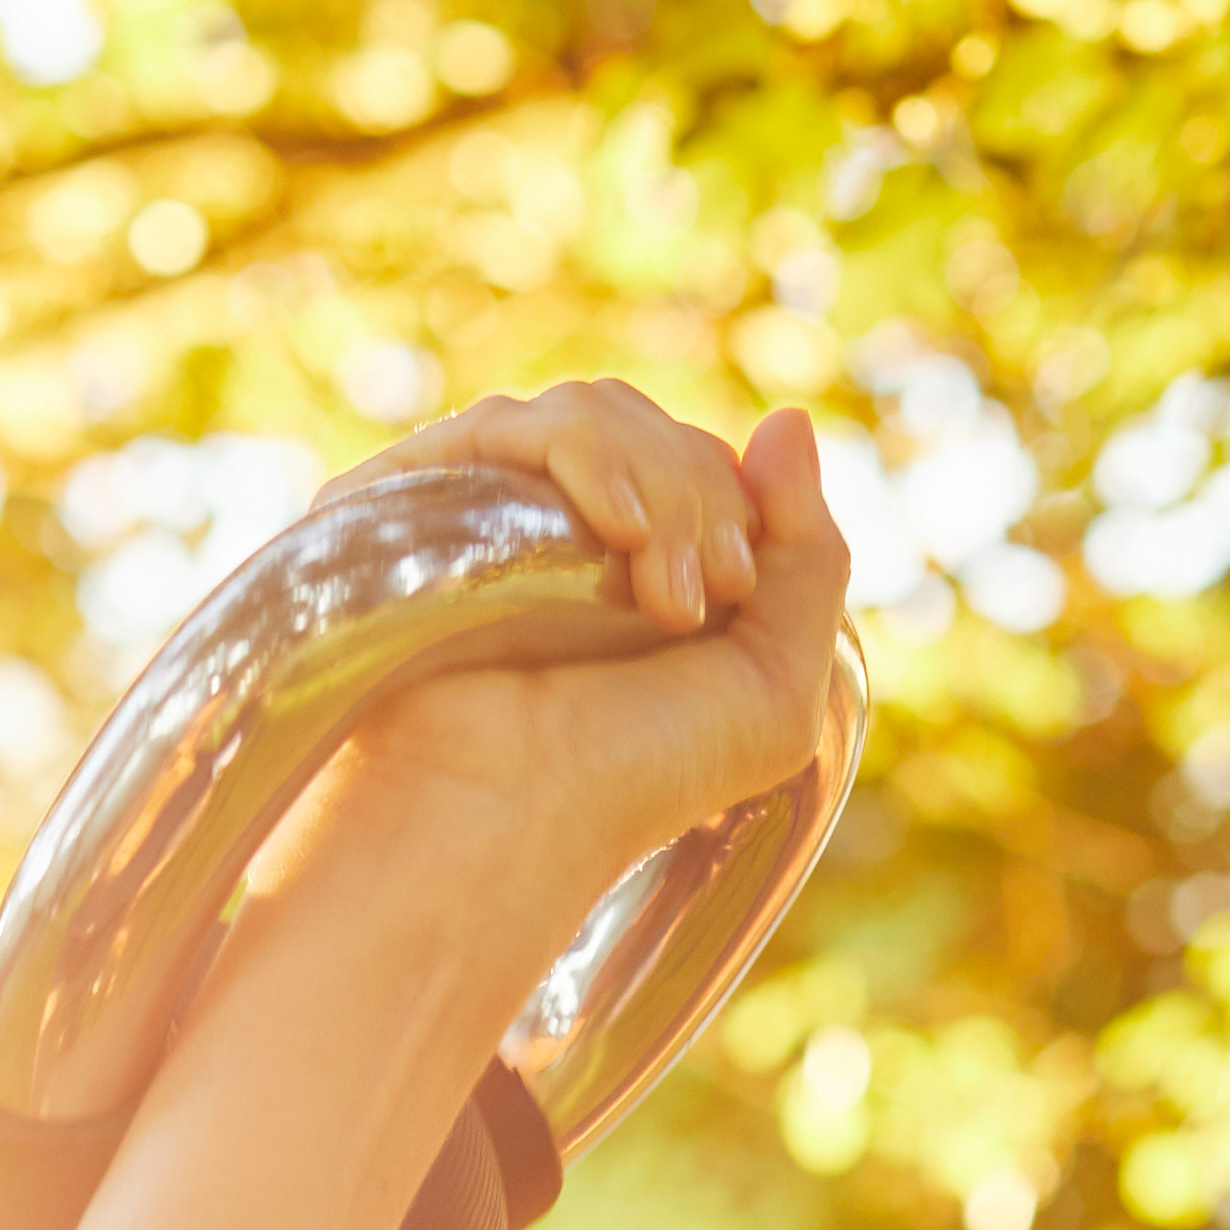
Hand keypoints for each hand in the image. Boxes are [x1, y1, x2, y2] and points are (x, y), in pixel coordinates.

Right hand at [289, 383, 857, 937]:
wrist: (516, 817)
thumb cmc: (637, 775)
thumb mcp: (775, 683)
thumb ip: (811, 554)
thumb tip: (787, 418)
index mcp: (628, 565)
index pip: (696, 458)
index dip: (731, 500)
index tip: (730, 589)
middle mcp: (553, 528)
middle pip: (650, 426)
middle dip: (700, 498)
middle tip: (690, 604)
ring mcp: (484, 506)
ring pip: (592, 413)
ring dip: (658, 488)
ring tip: (661, 596)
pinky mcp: (419, 494)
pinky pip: (516, 423)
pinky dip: (590, 458)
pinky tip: (619, 530)